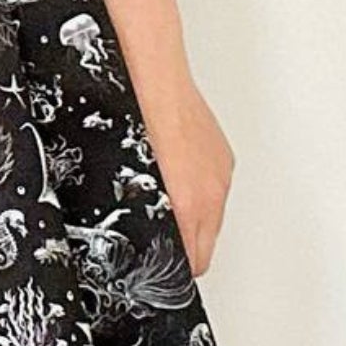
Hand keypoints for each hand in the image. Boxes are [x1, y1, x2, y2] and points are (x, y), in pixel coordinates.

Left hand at [136, 70, 234, 277]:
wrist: (149, 74)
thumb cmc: (131, 116)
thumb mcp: (122, 176)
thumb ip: (137, 212)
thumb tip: (130, 231)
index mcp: (186, 205)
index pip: (192, 263)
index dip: (172, 271)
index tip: (158, 271)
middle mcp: (210, 193)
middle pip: (205, 248)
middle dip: (184, 252)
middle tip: (159, 248)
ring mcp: (220, 174)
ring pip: (212, 220)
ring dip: (193, 222)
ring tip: (164, 209)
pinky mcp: (223, 157)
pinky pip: (215, 191)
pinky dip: (199, 194)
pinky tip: (175, 179)